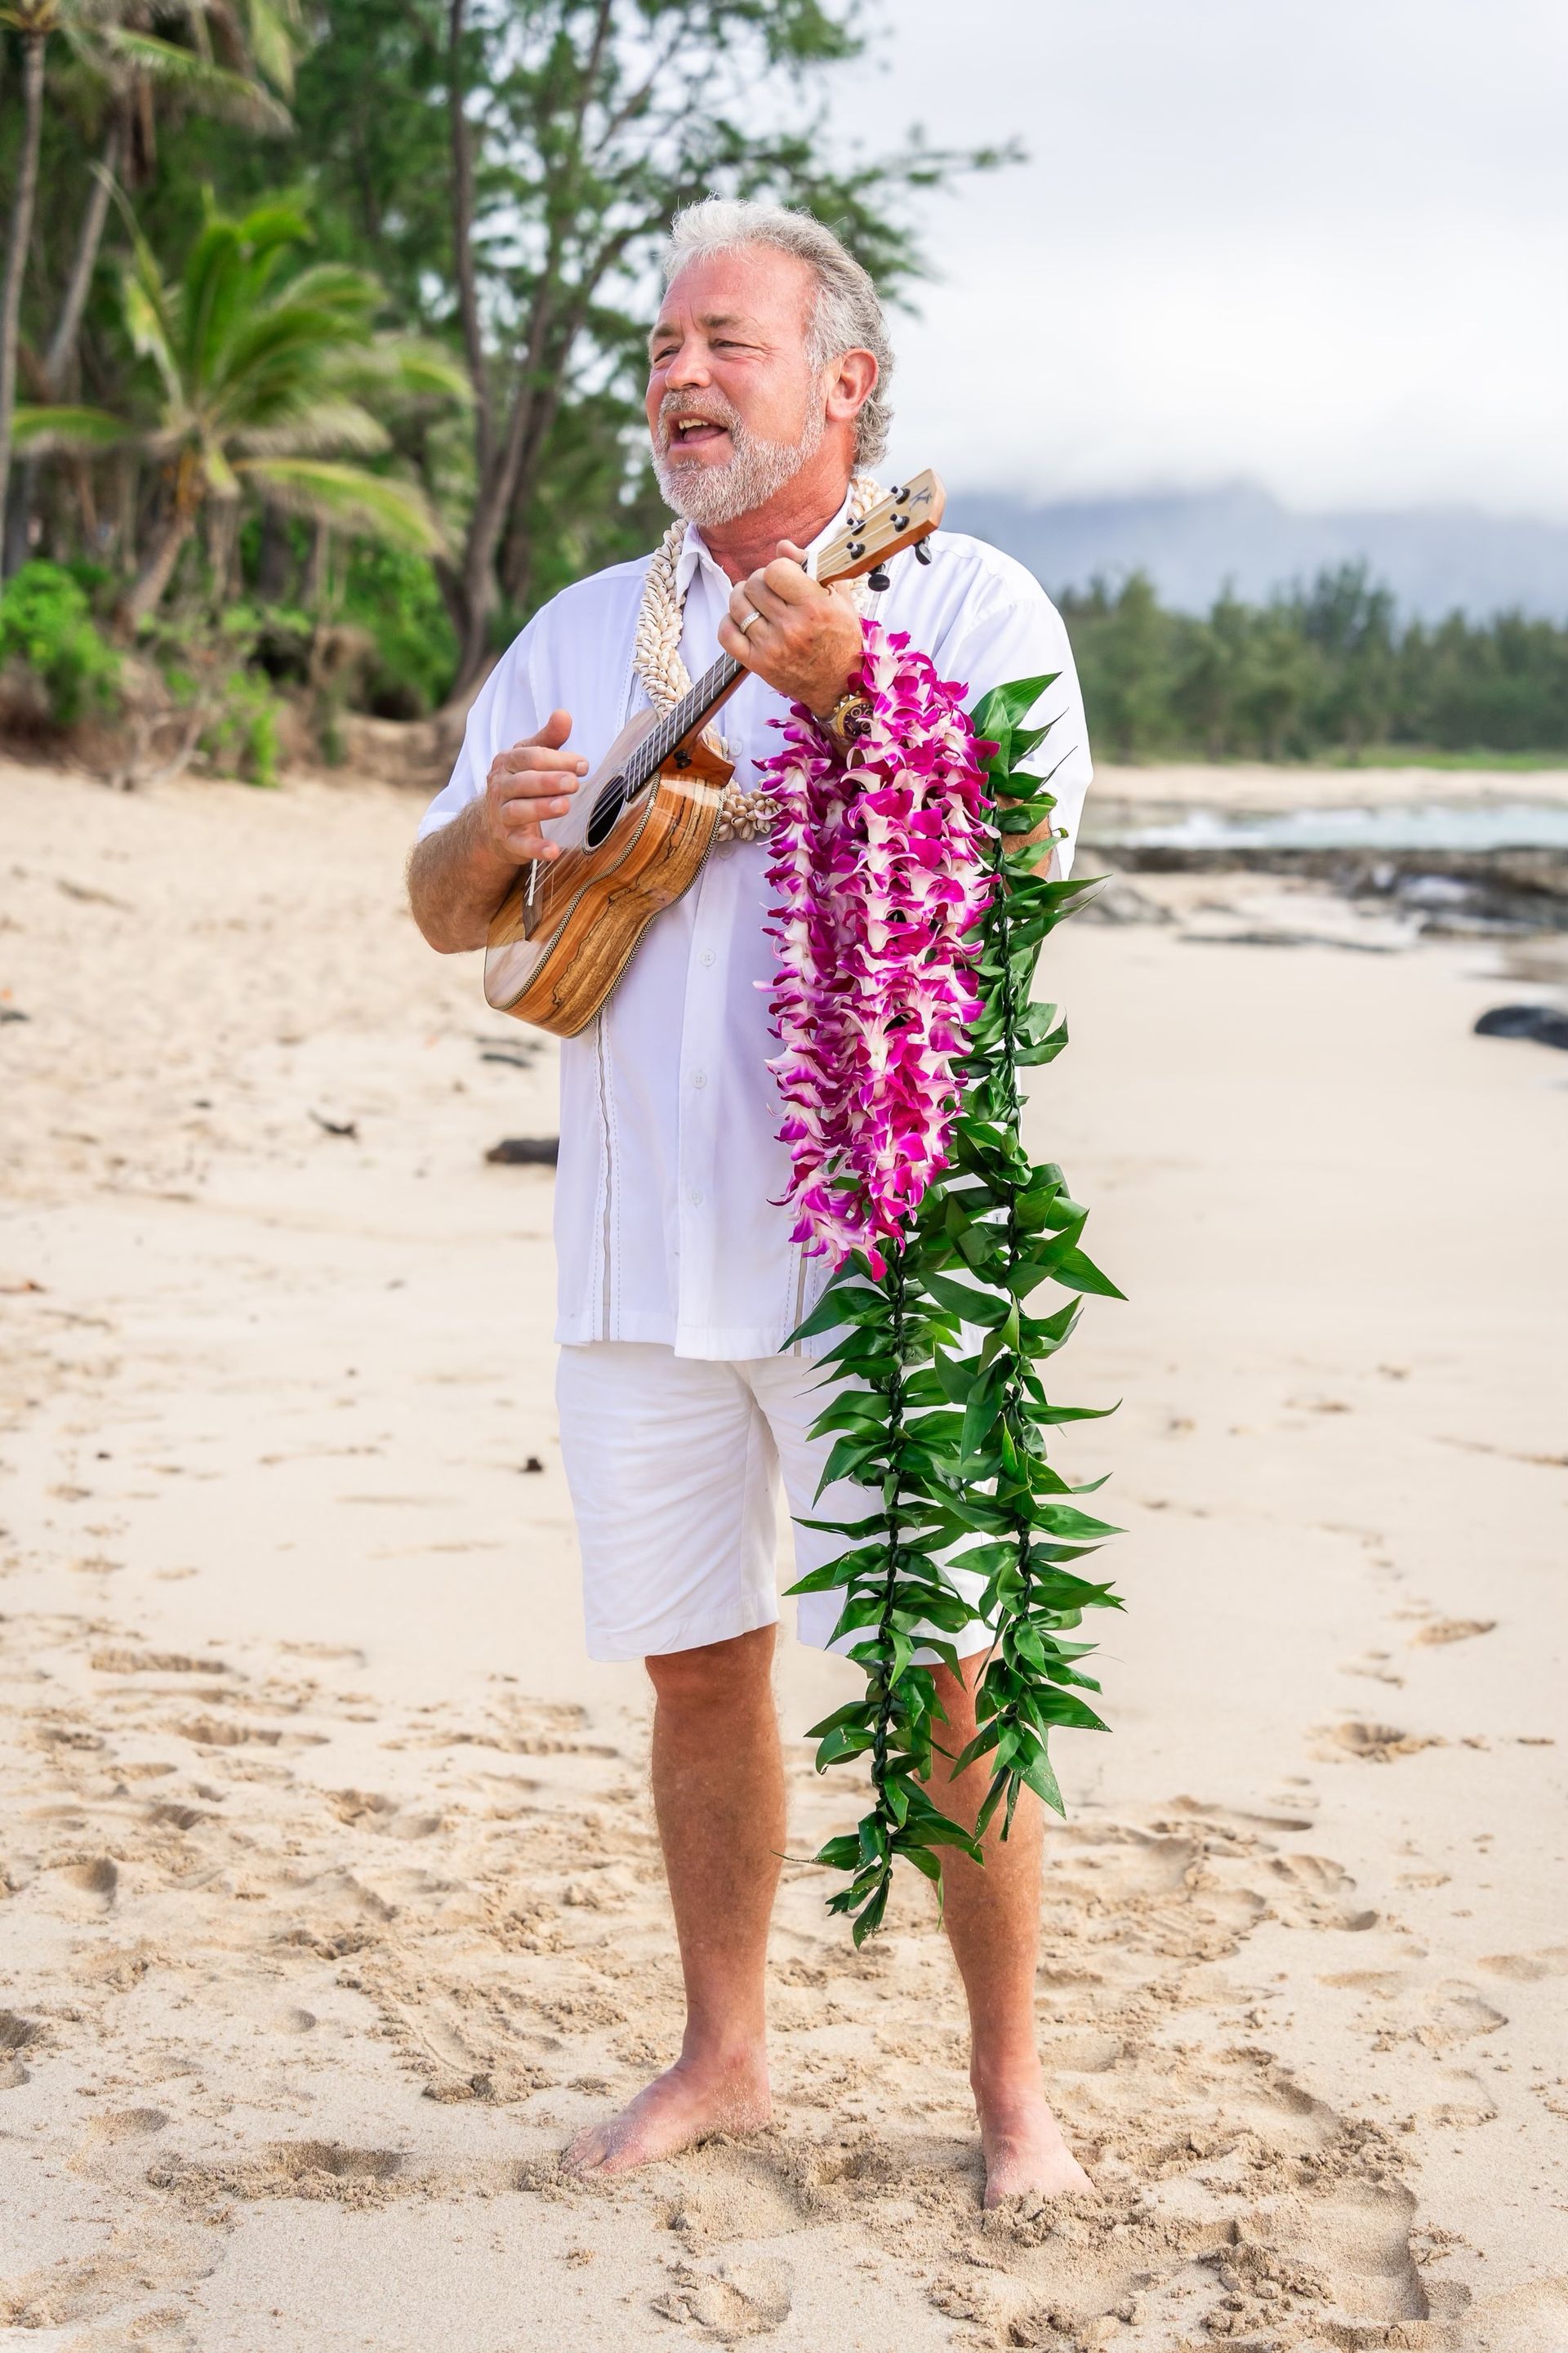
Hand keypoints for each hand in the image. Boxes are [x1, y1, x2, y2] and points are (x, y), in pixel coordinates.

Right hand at [482, 709, 587, 864]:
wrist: (490, 824)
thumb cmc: (520, 784)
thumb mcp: (530, 759)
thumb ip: (549, 739)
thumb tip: (564, 714)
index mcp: (507, 763)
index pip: (530, 757)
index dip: (556, 760)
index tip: (583, 765)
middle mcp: (500, 787)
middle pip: (524, 782)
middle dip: (549, 781)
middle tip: (574, 783)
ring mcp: (501, 815)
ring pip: (519, 811)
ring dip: (542, 809)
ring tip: (565, 806)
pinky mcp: (507, 841)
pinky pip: (521, 845)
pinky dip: (537, 848)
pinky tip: (554, 851)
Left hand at [717, 540, 863, 717]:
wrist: (840, 685)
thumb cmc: (841, 640)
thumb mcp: (838, 598)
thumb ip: (812, 567)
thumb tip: (783, 546)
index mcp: (815, 607)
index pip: (776, 569)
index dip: (778, 569)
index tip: (785, 577)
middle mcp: (792, 627)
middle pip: (754, 584)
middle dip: (760, 581)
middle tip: (771, 591)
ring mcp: (772, 647)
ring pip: (738, 605)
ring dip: (743, 597)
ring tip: (755, 602)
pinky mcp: (758, 664)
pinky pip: (726, 634)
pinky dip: (729, 622)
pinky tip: (743, 621)